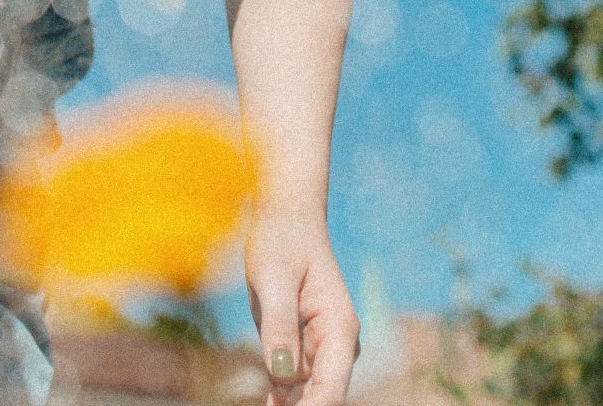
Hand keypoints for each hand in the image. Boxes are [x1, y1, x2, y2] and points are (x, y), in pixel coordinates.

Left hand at [245, 214, 359, 405]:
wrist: (283, 216)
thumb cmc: (281, 239)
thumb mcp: (274, 277)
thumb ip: (280, 325)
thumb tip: (282, 375)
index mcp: (339, 329)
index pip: (330, 391)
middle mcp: (336, 344)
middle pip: (320, 398)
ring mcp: (319, 347)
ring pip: (305, 394)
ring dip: (288, 404)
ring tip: (262, 404)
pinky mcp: (300, 344)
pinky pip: (291, 381)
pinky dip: (279, 396)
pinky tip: (265, 402)